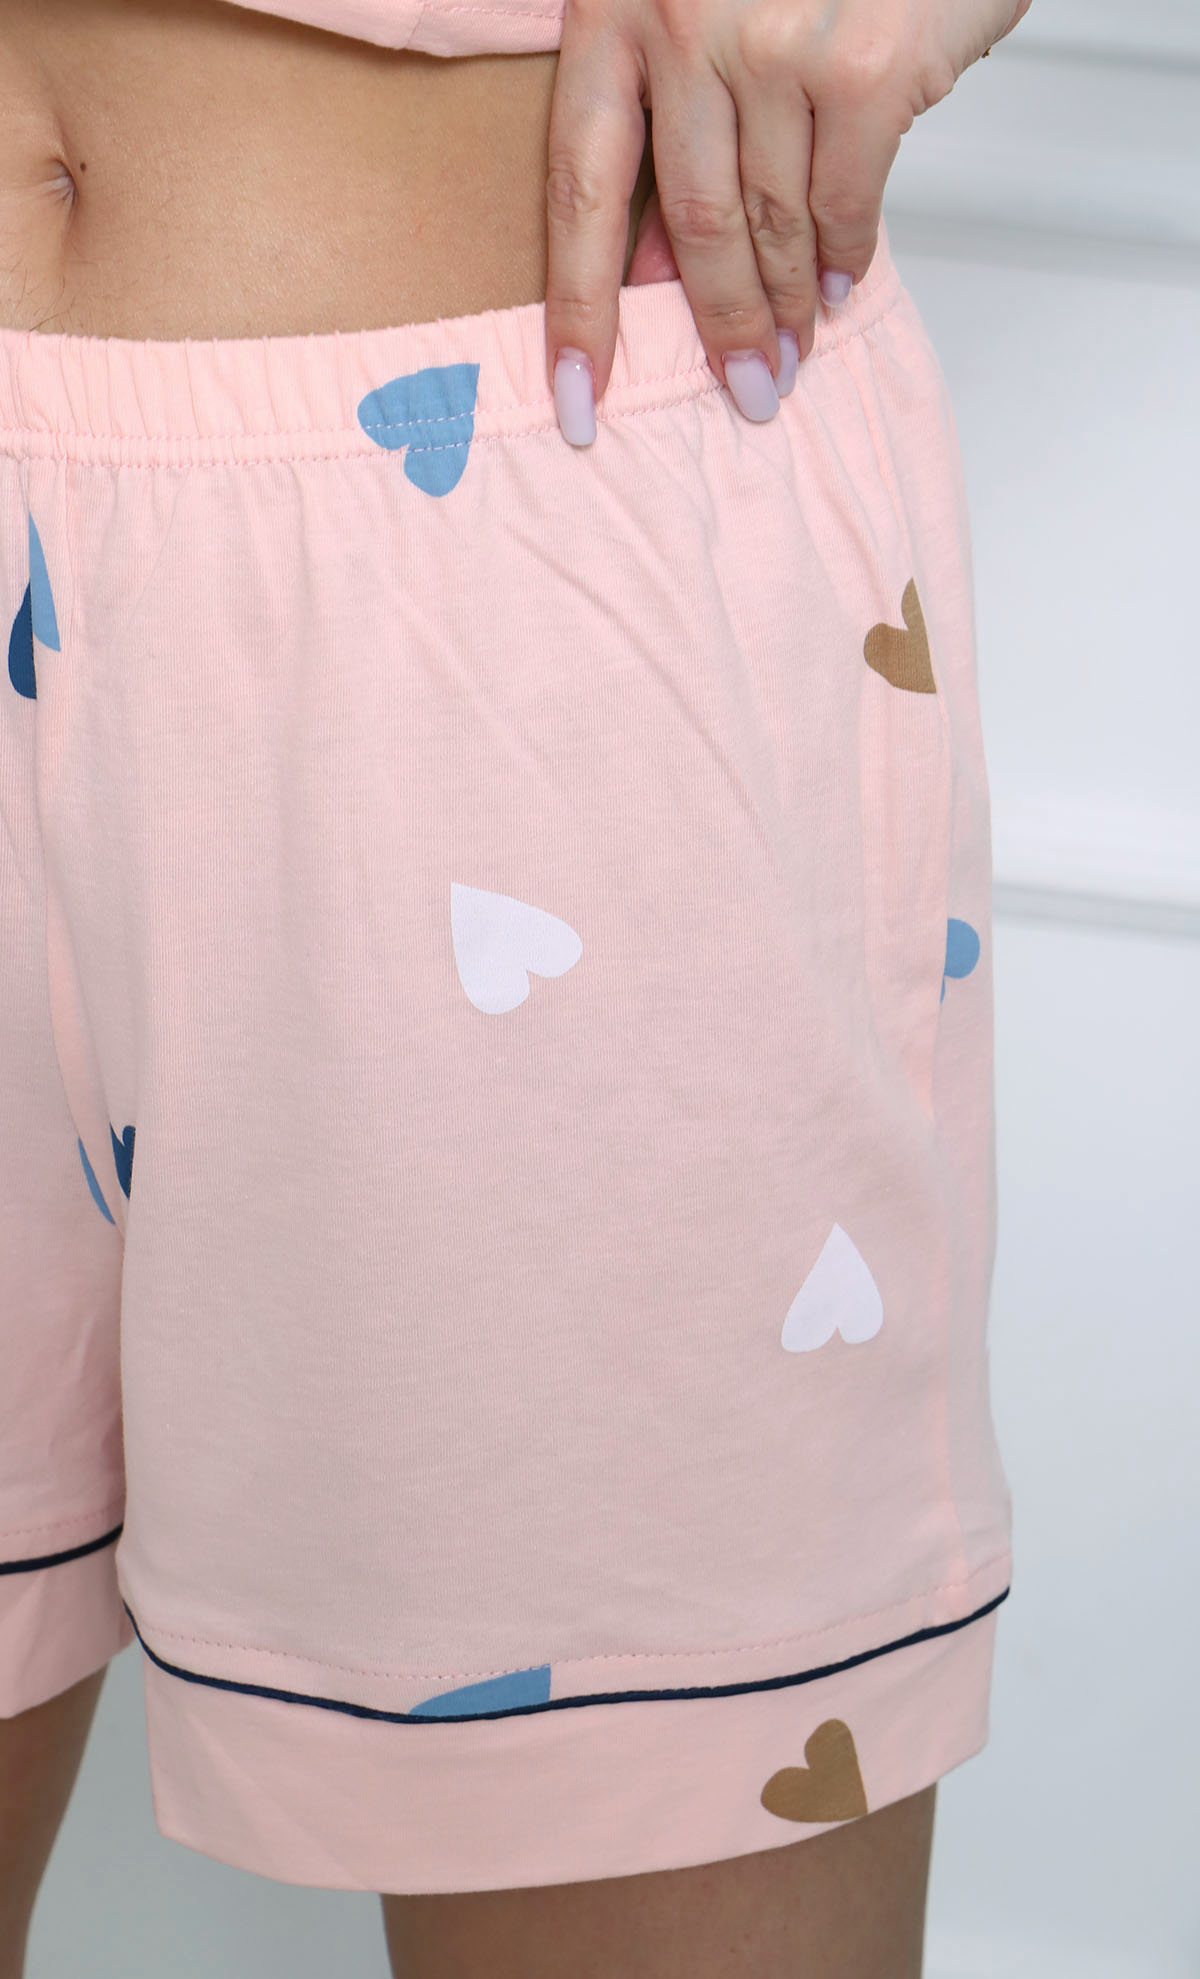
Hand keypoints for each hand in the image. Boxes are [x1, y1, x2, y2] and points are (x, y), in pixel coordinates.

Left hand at [545, 0, 1033, 444]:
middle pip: (692, 221)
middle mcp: (683, 19)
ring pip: (771, 222)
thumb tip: (658, 270)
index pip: (578, 185)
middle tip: (742, 389)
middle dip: (719, 327)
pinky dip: (846, 257)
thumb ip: (672, 123)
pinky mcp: (860, 68)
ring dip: (787, 305)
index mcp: (617, 5)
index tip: (578, 399)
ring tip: (794, 352)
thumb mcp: (701, 9)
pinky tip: (843, 286)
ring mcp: (773, 41)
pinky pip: (844, 202)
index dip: (579, 308)